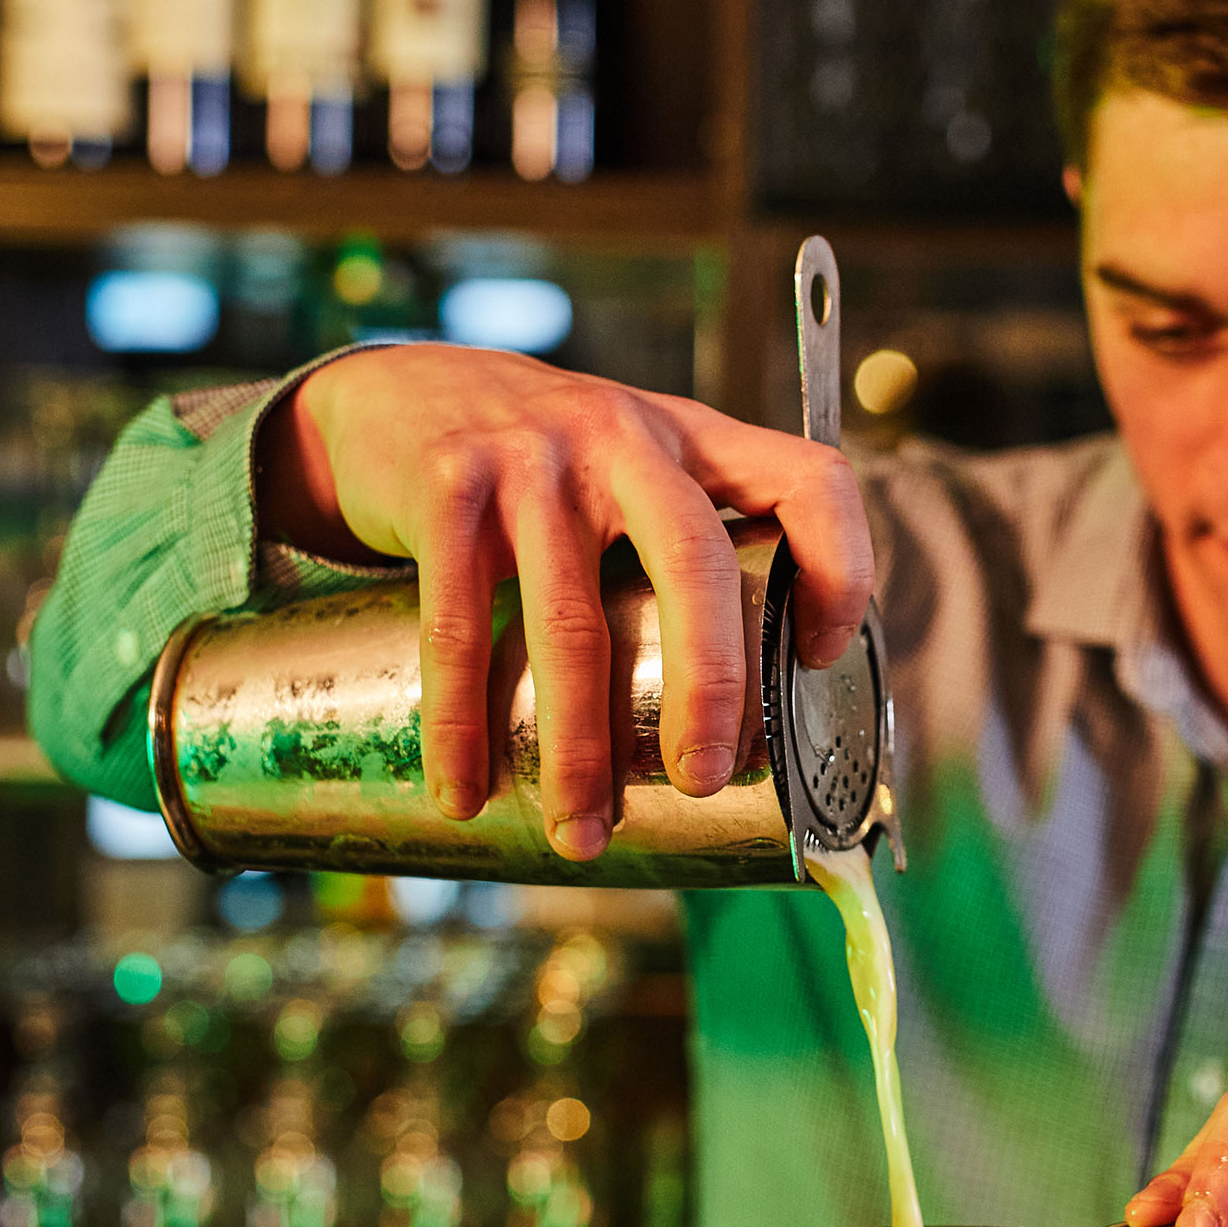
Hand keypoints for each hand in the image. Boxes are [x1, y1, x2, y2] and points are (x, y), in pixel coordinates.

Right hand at [255, 345, 872, 859]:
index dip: (841, 571)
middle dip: (709, 690)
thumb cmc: (538, 464)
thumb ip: (688, 548)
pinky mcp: (445, 488)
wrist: (387, 394)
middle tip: (700, 781)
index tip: (815, 659)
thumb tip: (744, 709)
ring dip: (576, 749)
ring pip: (572, 624)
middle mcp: (624, 439)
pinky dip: (461, 725)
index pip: (810, 480)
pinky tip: (465, 793)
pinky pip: (458, 628)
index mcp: (693, 441)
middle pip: (696, 565)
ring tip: (579, 833)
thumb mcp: (632, 470)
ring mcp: (533, 460)